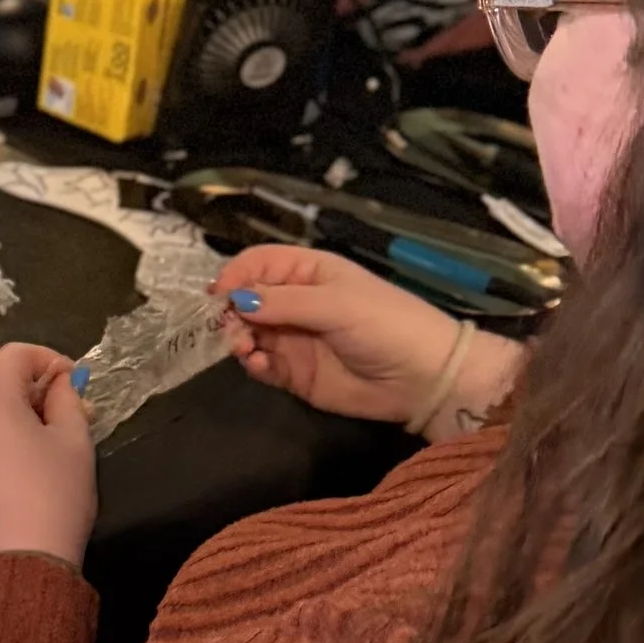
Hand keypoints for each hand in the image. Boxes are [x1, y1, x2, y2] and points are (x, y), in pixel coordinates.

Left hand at [0, 342, 97, 567]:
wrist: (13, 571)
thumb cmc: (52, 499)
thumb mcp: (74, 444)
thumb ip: (67, 401)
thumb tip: (58, 383)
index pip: (13, 355)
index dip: (48, 359)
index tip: (75, 381)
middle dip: (33, 393)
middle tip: (71, 418)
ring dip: (15, 422)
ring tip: (49, 452)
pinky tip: (22, 478)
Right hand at [210, 244, 523, 429]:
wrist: (425, 379)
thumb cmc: (386, 325)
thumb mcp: (337, 304)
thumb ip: (284, 302)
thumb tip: (235, 300)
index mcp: (309, 272)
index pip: (258, 263)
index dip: (235, 275)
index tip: (218, 295)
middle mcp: (296, 302)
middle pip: (246, 299)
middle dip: (232, 311)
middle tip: (233, 330)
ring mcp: (294, 339)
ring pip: (248, 332)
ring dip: (238, 339)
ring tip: (245, 349)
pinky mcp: (295, 374)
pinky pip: (261, 365)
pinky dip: (252, 364)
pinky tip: (257, 365)